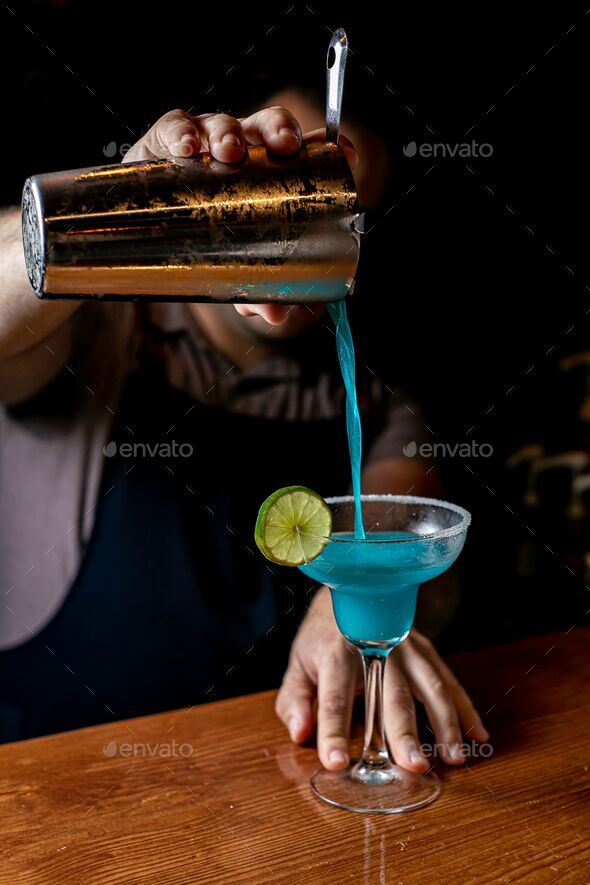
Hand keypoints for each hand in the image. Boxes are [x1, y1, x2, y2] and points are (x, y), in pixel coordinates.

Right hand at [123, 107, 357, 326]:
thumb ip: (257, 292)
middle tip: (284, 147)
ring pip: (223, 123)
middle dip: (279, 130)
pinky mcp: (164, 142)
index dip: (324, 145)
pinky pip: (174, 127)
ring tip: (228, 152)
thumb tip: (277, 316)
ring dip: (229, 133)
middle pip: (267, 126)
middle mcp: (242, 150)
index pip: (301, 149)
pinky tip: (187, 149)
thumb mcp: (234, 269)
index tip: (346, 154)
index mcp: (267, 171)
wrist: (145, 233)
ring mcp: (205, 142)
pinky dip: (181, 133)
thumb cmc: (202, 242)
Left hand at [276, 587, 488, 771]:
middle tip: (412, 766)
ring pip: (429, 686)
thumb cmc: (322, 637)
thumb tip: (301, 733)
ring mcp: (405, 648)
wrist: (352, 591)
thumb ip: (295, 700)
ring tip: (453, 758)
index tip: (336, 762)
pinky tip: (477, 735)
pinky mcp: (425, 650)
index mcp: (335, 653)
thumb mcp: (298, 663)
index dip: (333, 730)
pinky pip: (449, 681)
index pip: (333, 697)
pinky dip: (465, 709)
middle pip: (390, 693)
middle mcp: (375, 648)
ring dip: (444, 723)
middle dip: (402, 731)